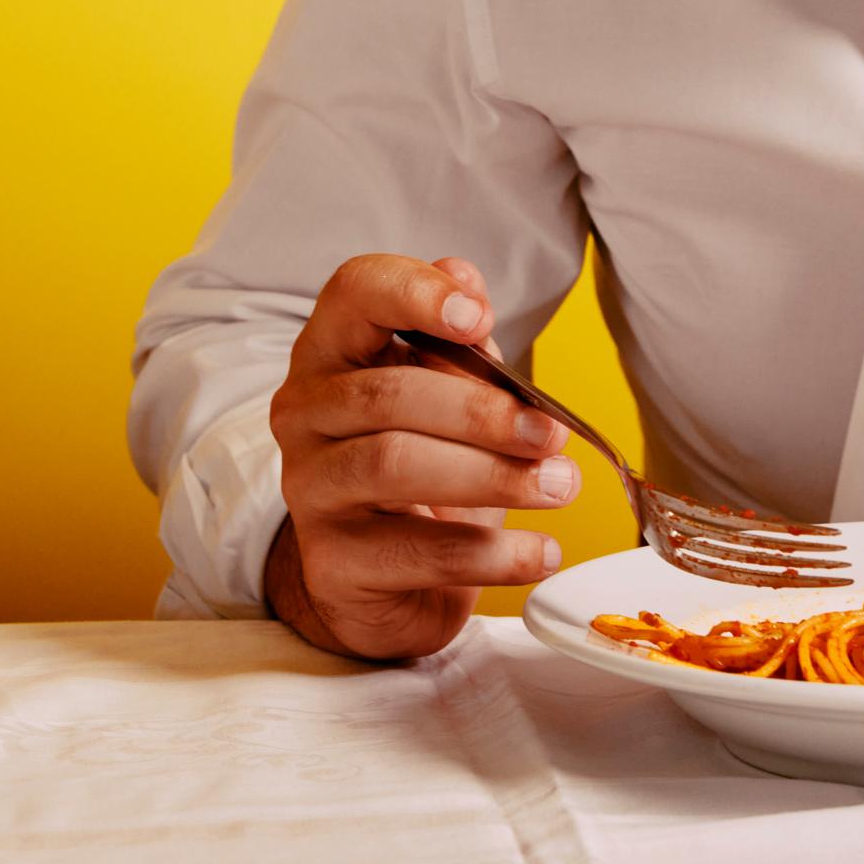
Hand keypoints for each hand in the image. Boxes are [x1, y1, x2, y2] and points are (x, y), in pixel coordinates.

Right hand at [264, 253, 576, 660]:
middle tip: (552, 435)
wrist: (386, 578)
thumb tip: (467, 284)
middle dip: (482, 411)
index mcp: (335, 350)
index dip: (414, 294)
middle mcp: (305, 412)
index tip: (478, 318)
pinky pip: (416, 551)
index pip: (353, 293)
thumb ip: (461, 344)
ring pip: (394, 464)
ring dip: (493, 476)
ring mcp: (310, 489)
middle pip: (388, 393)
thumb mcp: (449, 395)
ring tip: (559, 486)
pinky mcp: (332, 563)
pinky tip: (542, 551)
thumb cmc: (425, 465)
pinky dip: (492, 553)